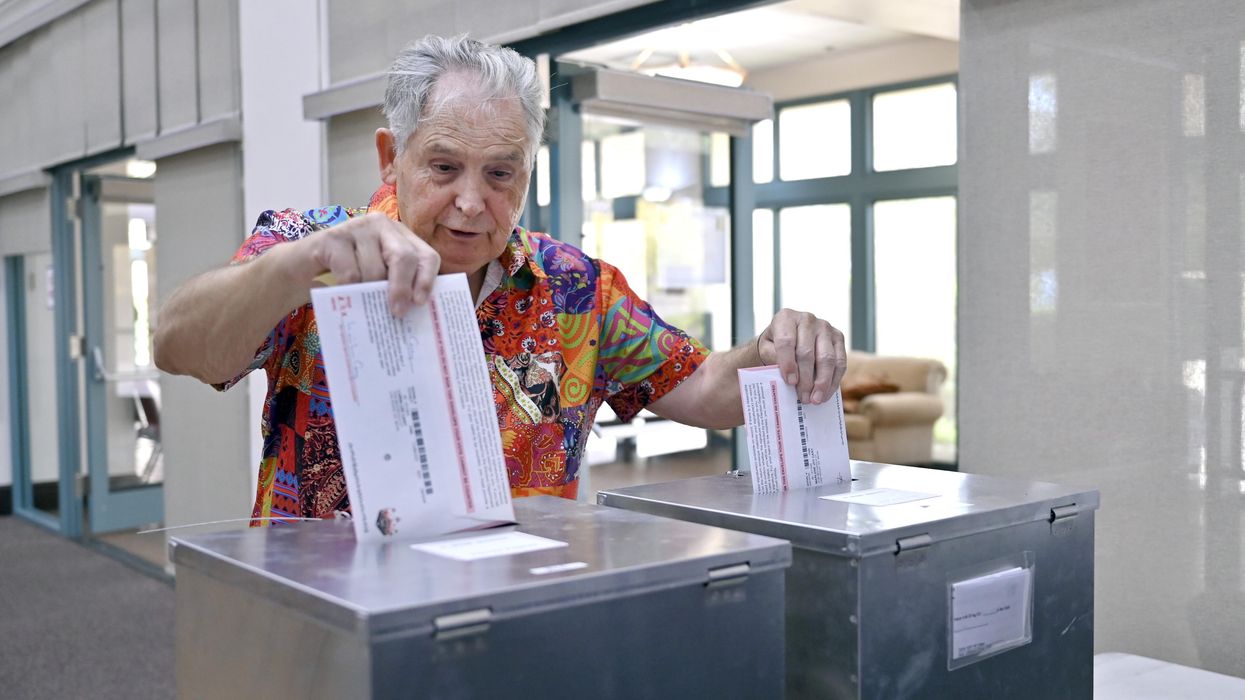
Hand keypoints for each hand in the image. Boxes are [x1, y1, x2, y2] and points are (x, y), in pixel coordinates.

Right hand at [297, 212, 439, 315]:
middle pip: (404, 257)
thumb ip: (395, 286)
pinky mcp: (333, 237)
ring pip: (374, 269)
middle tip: (397, 313)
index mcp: (400, 236)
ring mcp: (357, 227)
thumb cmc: (345, 277)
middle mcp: (381, 225)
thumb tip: (414, 312)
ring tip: (361, 302)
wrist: (300, 269)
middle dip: (402, 288)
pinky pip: (350, 273)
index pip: (426, 255)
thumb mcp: (376, 279)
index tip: (420, 303)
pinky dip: (348, 290)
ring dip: (368, 293)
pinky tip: (342, 293)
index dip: (427, 279)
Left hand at [757, 309, 845, 404]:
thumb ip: (773, 358)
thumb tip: (788, 377)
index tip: (790, 382)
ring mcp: (825, 327)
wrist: (789, 337)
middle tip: (804, 398)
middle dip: (806, 379)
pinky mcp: (838, 337)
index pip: (787, 341)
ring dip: (822, 382)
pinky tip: (826, 394)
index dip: (788, 363)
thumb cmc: (775, 345)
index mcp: (786, 318)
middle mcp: (807, 319)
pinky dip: (834, 380)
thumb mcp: (766, 349)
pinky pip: (840, 361)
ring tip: (815, 400)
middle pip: (807, 352)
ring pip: (827, 358)